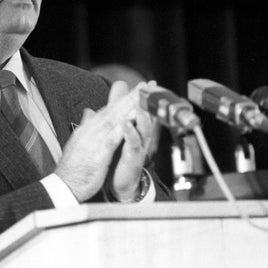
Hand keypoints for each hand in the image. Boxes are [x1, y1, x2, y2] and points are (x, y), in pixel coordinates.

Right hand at [55, 81, 138, 201]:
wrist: (63, 185)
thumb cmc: (73, 166)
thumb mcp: (79, 141)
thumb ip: (86, 125)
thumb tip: (89, 111)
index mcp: (89, 128)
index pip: (108, 110)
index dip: (123, 98)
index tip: (136, 89)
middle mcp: (91, 131)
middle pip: (113, 111)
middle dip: (129, 97)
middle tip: (144, 86)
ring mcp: (94, 142)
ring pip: (113, 121)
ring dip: (127, 108)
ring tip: (140, 98)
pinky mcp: (98, 155)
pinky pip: (111, 140)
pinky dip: (121, 130)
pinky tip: (130, 122)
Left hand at [110, 82, 156, 200]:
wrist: (121, 183)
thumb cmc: (122, 155)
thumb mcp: (122, 131)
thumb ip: (120, 110)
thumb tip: (118, 92)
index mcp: (138, 130)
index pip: (143, 110)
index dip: (145, 97)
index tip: (149, 83)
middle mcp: (141, 137)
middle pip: (147, 117)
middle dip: (148, 103)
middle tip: (149, 89)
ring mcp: (139, 147)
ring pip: (143, 129)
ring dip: (142, 116)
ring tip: (138, 104)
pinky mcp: (133, 157)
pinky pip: (133, 144)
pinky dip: (130, 133)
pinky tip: (126, 124)